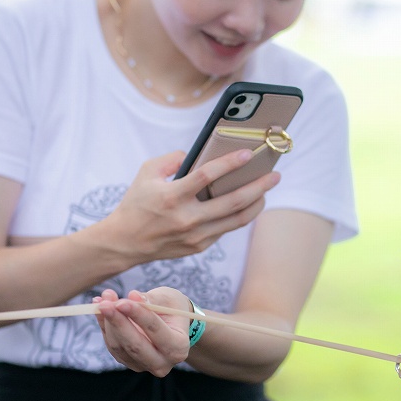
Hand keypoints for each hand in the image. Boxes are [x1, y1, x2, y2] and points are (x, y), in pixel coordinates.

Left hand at [94, 287, 193, 376]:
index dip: (138, 316)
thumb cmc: (172, 309)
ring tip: (103, 300)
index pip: (156, 331)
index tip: (122, 302)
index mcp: (178, 347)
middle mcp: (162, 362)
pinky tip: (100, 308)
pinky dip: (104, 325)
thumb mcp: (168, 299)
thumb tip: (132, 297)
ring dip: (107, 322)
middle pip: (135, 346)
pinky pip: (111, 344)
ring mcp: (143, 365)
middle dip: (118, 323)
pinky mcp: (127, 361)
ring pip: (119, 346)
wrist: (171, 323)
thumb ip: (151, 300)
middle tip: (104, 305)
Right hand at [100, 149, 279, 265]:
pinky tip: (248, 203)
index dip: (230, 163)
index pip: (207, 176)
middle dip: (258, 187)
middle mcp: (186, 218)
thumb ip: (172, 159)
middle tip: (275, 175)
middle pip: (233, 202)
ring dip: (256, 203)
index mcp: (172, 197)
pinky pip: (226, 228)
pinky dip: (240, 215)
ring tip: (267, 189)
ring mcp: (195, 236)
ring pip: (236, 219)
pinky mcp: (199, 246)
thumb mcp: (147, 173)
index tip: (248, 154)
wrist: (125, 242)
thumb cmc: (137, 203)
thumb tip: (198, 155)